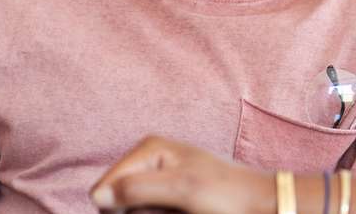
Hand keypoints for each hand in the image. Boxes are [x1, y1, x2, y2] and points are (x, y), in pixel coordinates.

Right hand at [90, 136, 274, 213]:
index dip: (116, 208)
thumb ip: (137, 189)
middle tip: (167, 212)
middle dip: (134, 213)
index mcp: (149, 148)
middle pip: (116, 199)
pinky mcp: (166, 195)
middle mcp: (149, 159)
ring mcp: (158, 178)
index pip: (105, 186)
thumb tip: (96, 195)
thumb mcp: (180, 190)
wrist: (259, 204)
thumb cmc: (225, 194)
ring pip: (131, 209)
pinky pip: (147, 210)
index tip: (151, 212)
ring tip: (175, 213)